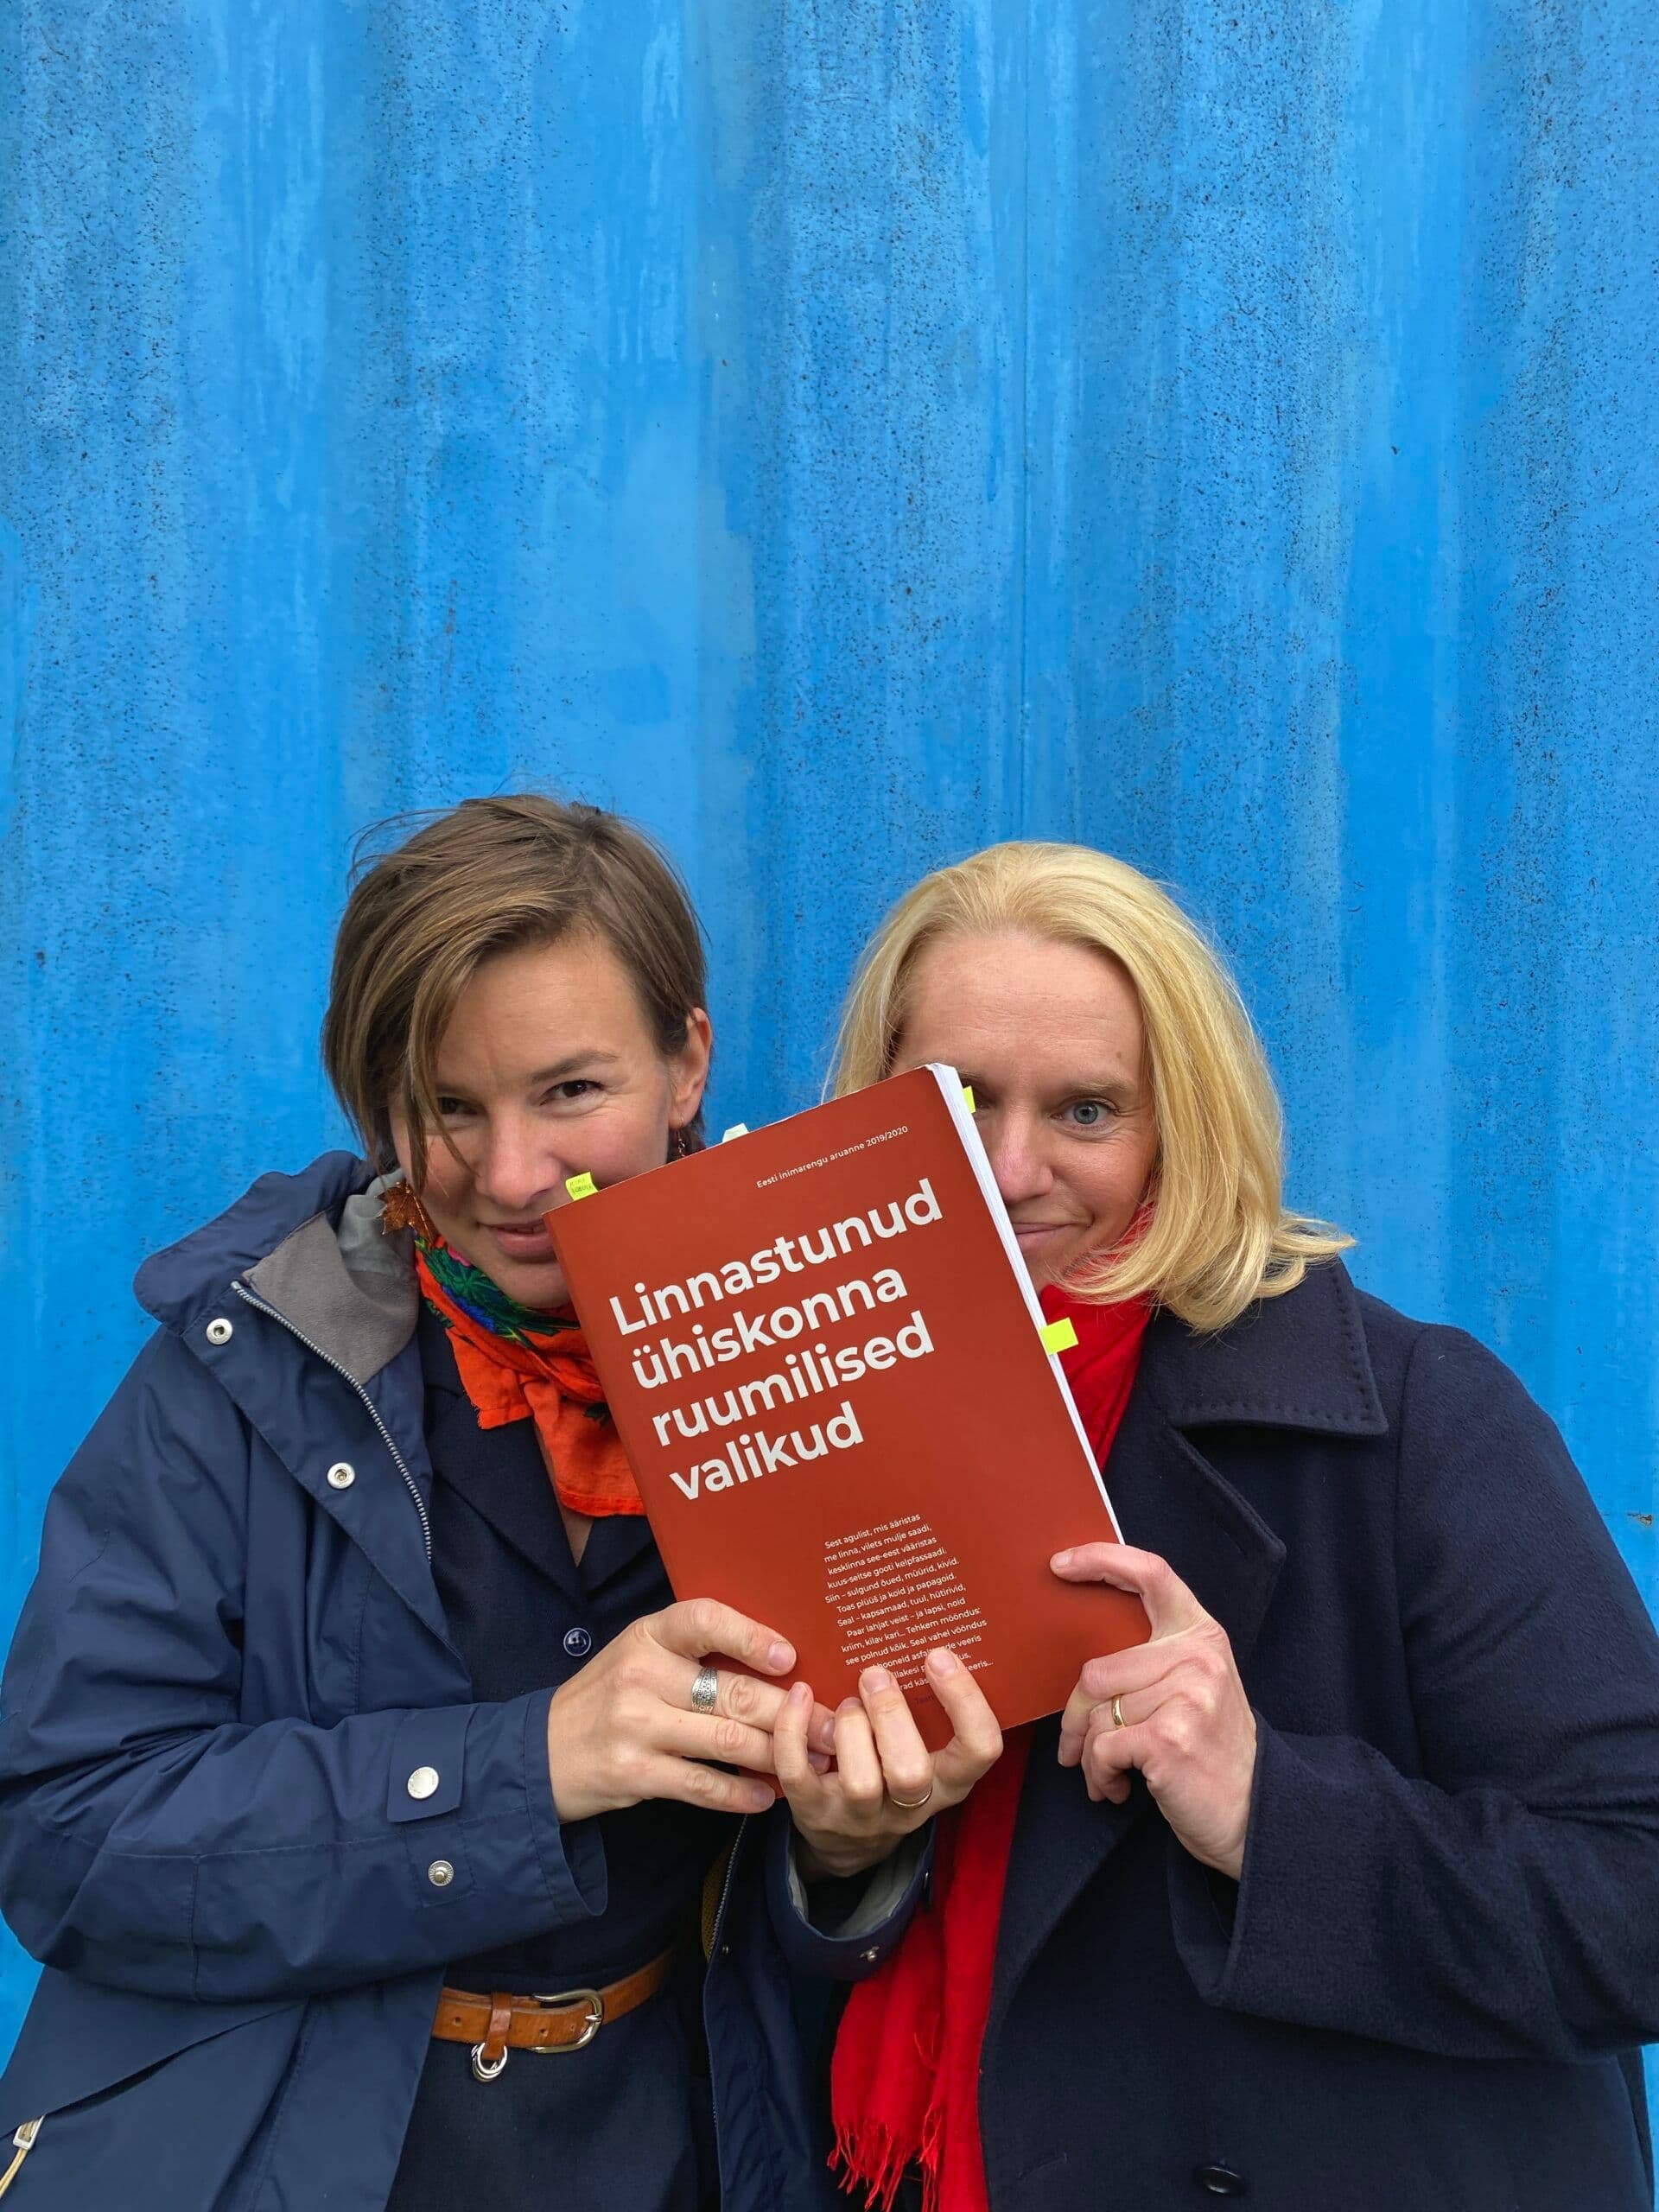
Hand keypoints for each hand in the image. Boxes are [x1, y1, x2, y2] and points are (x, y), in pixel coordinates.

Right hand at [544, 1599, 837, 1822]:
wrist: (541, 1752)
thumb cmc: (608, 1696)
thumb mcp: (639, 1655)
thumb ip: (694, 1654)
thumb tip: (779, 1662)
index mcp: (647, 1636)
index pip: (703, 1620)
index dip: (749, 1635)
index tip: (790, 1656)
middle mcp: (641, 1675)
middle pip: (729, 1691)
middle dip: (790, 1711)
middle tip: (831, 1725)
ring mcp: (636, 1726)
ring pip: (725, 1740)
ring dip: (777, 1754)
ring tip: (815, 1761)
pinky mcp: (634, 1773)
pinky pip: (701, 1784)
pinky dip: (740, 1794)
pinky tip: (768, 1796)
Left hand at [772, 1646, 1003, 1878]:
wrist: (849, 1841)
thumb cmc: (892, 1770)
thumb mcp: (925, 1749)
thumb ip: (929, 1707)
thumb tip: (920, 1629)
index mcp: (948, 1782)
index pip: (980, 1750)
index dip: (966, 1702)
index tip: (938, 1656)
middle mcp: (909, 1806)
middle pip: (911, 1775)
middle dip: (892, 1717)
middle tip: (876, 1674)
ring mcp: (860, 1816)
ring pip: (861, 1782)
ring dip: (851, 1728)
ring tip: (848, 1701)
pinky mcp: (814, 1812)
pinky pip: (799, 1774)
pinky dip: (795, 1729)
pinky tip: (800, 1695)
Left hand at [1051, 1544, 1256, 1880]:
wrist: (1255, 1816)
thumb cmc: (1210, 1754)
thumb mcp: (1196, 1689)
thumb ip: (1153, 1659)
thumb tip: (1081, 1659)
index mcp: (1202, 1635)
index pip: (1151, 1574)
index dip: (1102, 1560)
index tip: (1060, 1565)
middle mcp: (1198, 1658)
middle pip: (1096, 1671)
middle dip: (1076, 1718)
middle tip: (1074, 1748)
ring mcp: (1188, 1696)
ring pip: (1097, 1714)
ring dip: (1089, 1755)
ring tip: (1108, 1774)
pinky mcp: (1171, 1738)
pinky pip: (1102, 1746)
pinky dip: (1099, 1774)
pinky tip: (1119, 1787)